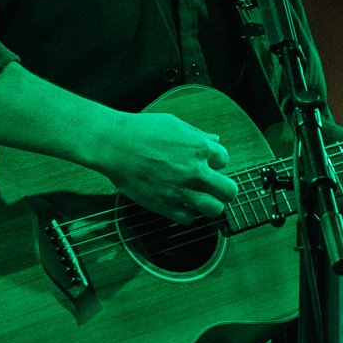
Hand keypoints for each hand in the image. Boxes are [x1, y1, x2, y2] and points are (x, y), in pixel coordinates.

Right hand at [93, 111, 237, 222]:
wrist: (113, 144)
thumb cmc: (141, 130)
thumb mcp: (175, 124)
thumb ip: (198, 135)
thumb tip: (215, 139)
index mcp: (200, 147)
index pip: (225, 160)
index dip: (217, 163)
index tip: (207, 165)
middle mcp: (195, 170)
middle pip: (229, 191)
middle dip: (225, 191)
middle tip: (216, 190)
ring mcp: (181, 189)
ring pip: (214, 209)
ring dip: (211, 206)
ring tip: (202, 201)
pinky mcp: (164, 204)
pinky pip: (188, 218)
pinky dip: (187, 214)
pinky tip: (180, 205)